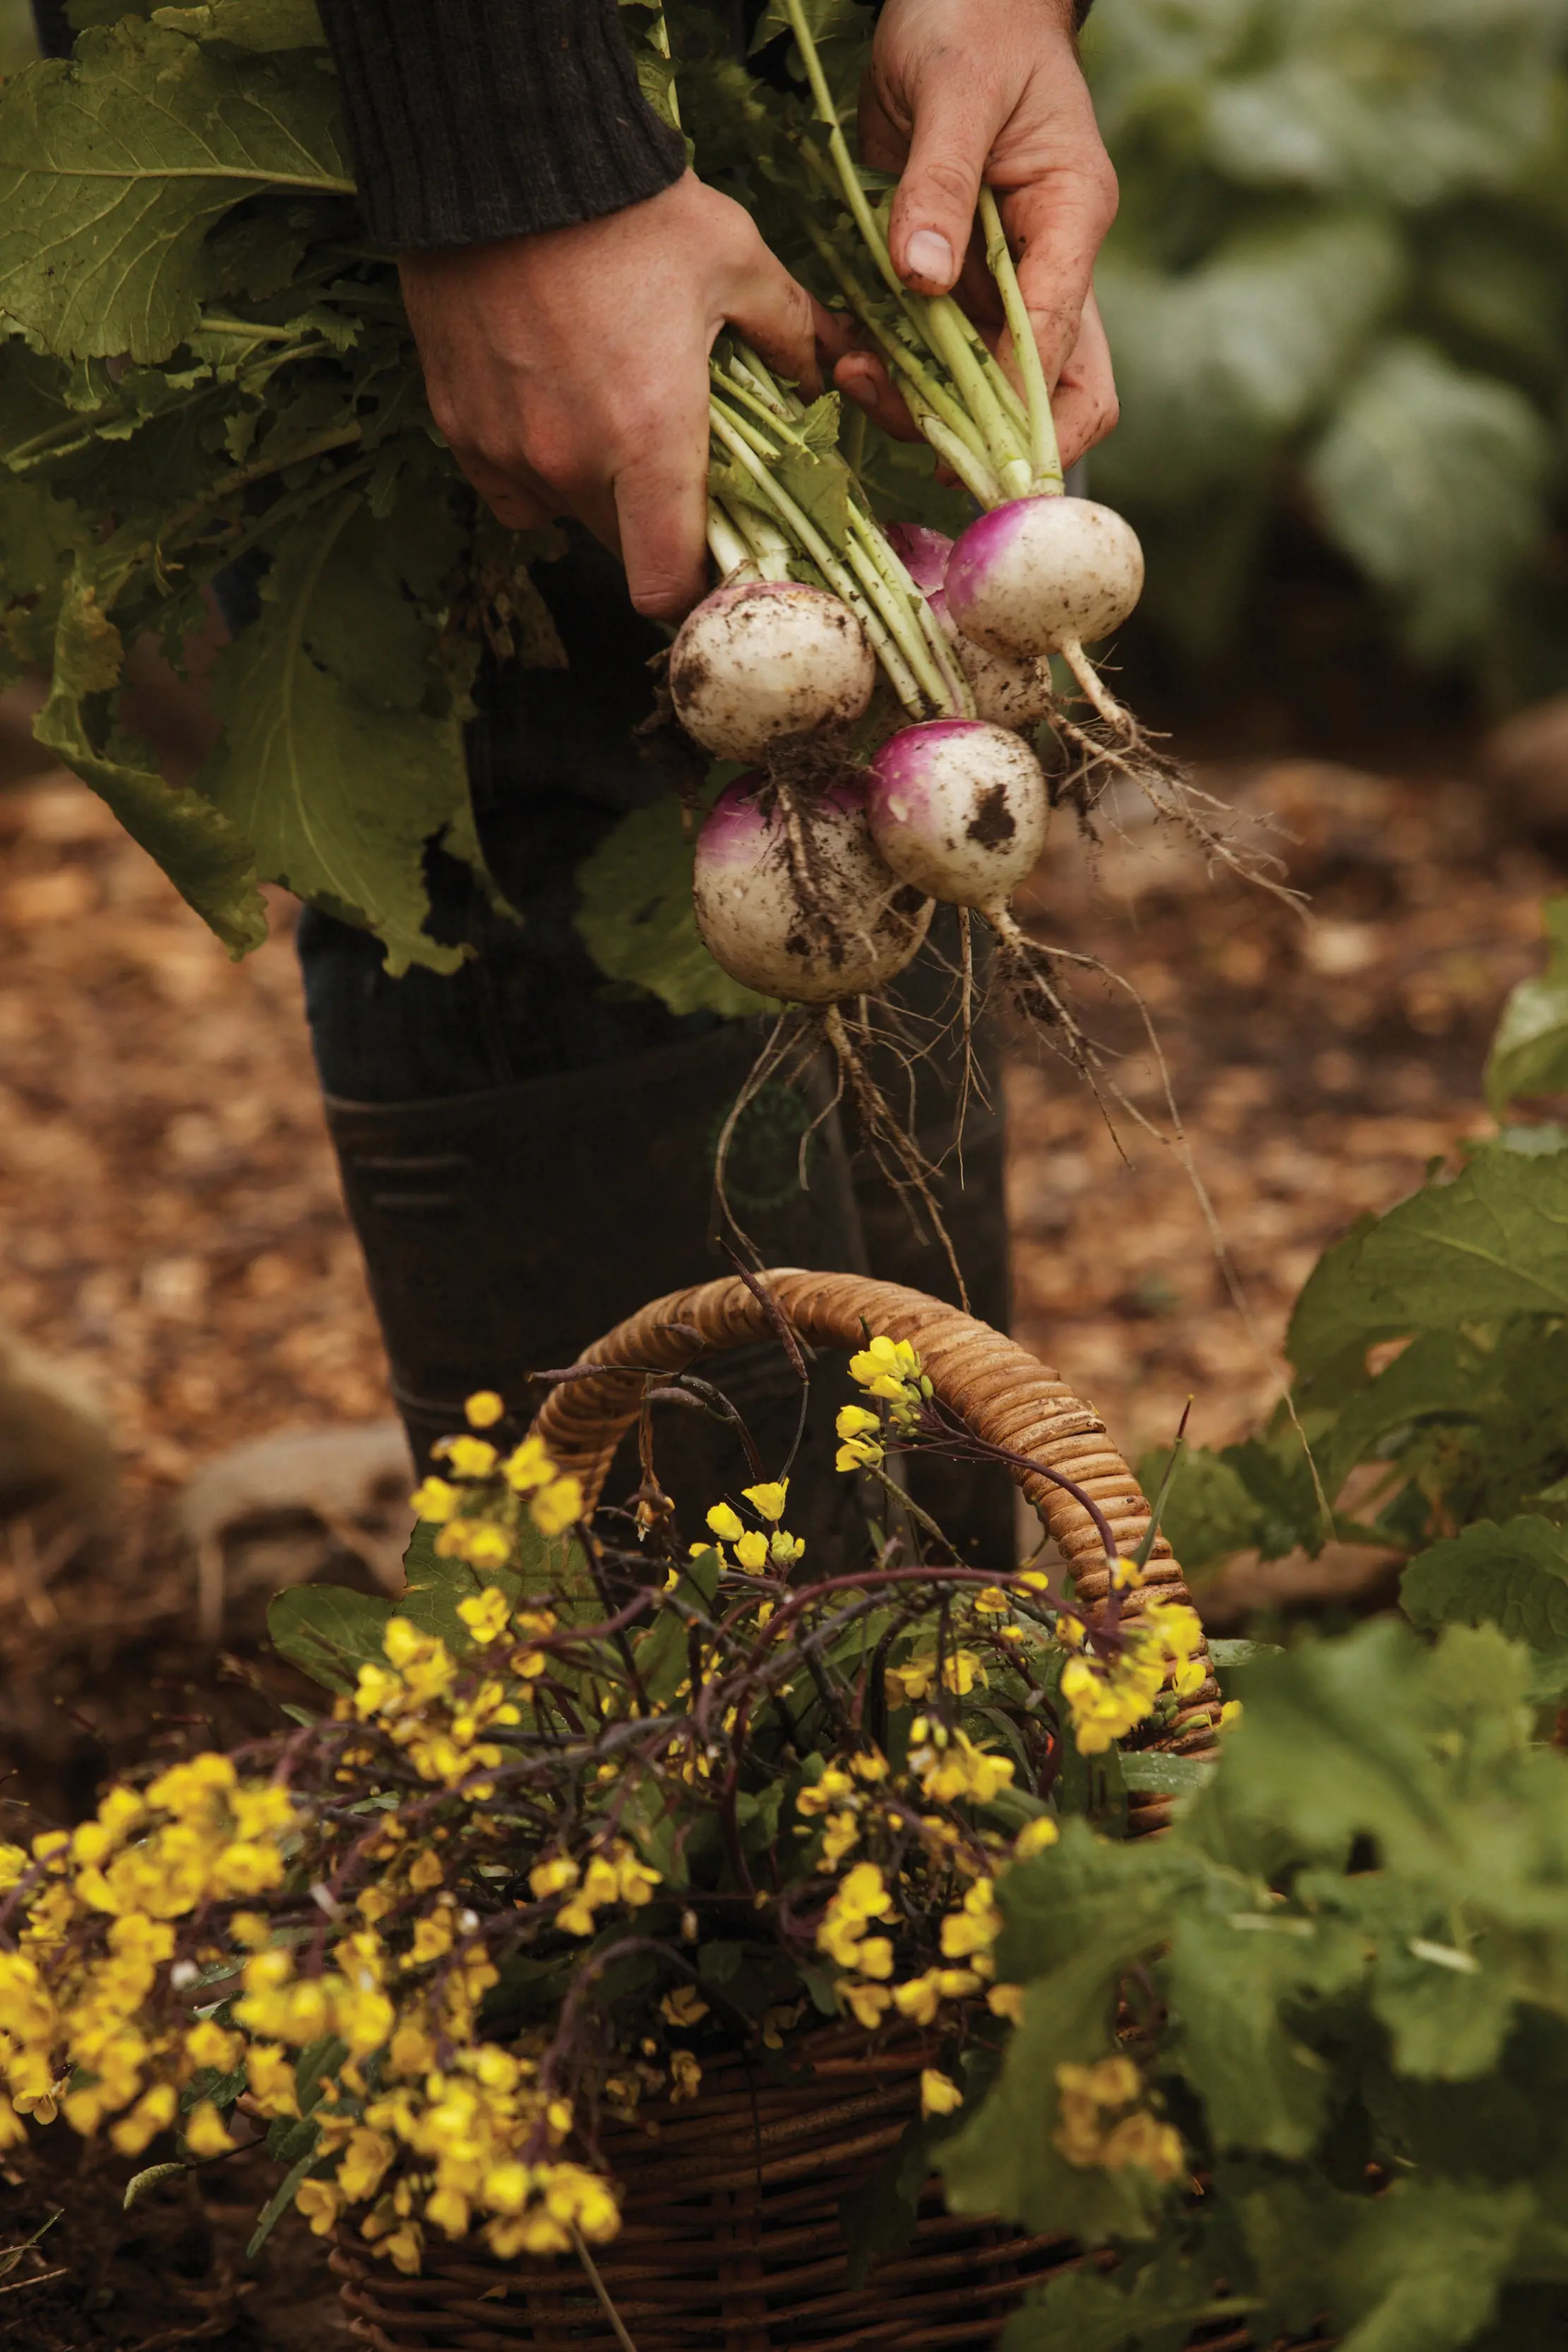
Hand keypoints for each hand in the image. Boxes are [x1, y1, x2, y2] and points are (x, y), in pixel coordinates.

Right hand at [399, 172, 821, 621]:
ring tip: (609, 420)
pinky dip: (534, 469)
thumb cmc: (628, 207)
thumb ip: (791, 333)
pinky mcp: (458, 426)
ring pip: (563, 516)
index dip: (692, 591)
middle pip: (621, 550)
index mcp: (648, 440)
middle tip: (672, 465)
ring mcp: (506, 450)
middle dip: (653, 525)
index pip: (664, 585)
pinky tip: (552, 410)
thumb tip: (826, 376)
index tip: (711, 563)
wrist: (503, 150)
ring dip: (594, 493)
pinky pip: (508, 484)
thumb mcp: (736, 260)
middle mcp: (570, 463)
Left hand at [833, 0, 1119, 471]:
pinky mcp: (959, 277)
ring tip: (859, 382)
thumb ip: (938, 184)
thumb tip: (923, 278)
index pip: (1059, 342)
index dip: (1016, 406)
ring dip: (932, 407)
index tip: (961, 443)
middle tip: (919, 447)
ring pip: (992, 384)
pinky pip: (939, 350)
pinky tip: (853, 361)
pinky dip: (901, 371)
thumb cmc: (972, 20)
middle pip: (1054, 391)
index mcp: (1069, 220)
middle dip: (991, 433)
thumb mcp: (953, 91)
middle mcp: (1049, 263)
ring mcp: (1005, 277)